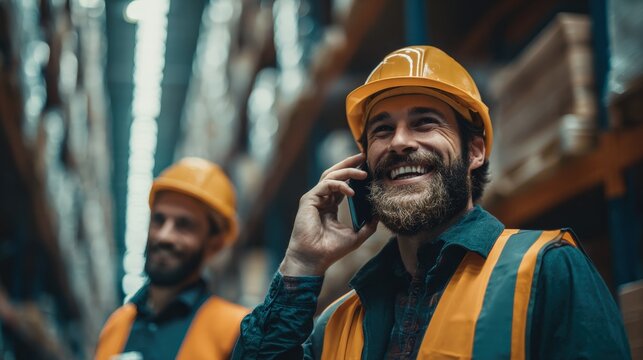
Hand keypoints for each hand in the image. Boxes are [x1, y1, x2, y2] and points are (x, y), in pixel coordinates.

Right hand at [279, 153, 377, 275]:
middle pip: (334, 174)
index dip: (353, 175)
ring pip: (330, 175)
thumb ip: (368, 225)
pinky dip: (339, 185)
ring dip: (347, 170)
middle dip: (349, 164)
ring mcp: (314, 198)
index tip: (368, 169)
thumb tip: (380, 214)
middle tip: (364, 156)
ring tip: (362, 172)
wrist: (313, 259)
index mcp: (330, 206)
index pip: (342, 184)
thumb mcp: (355, 236)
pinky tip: (352, 192)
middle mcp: (321, 199)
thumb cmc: (330, 250)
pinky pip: (326, 185)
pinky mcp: (309, 200)